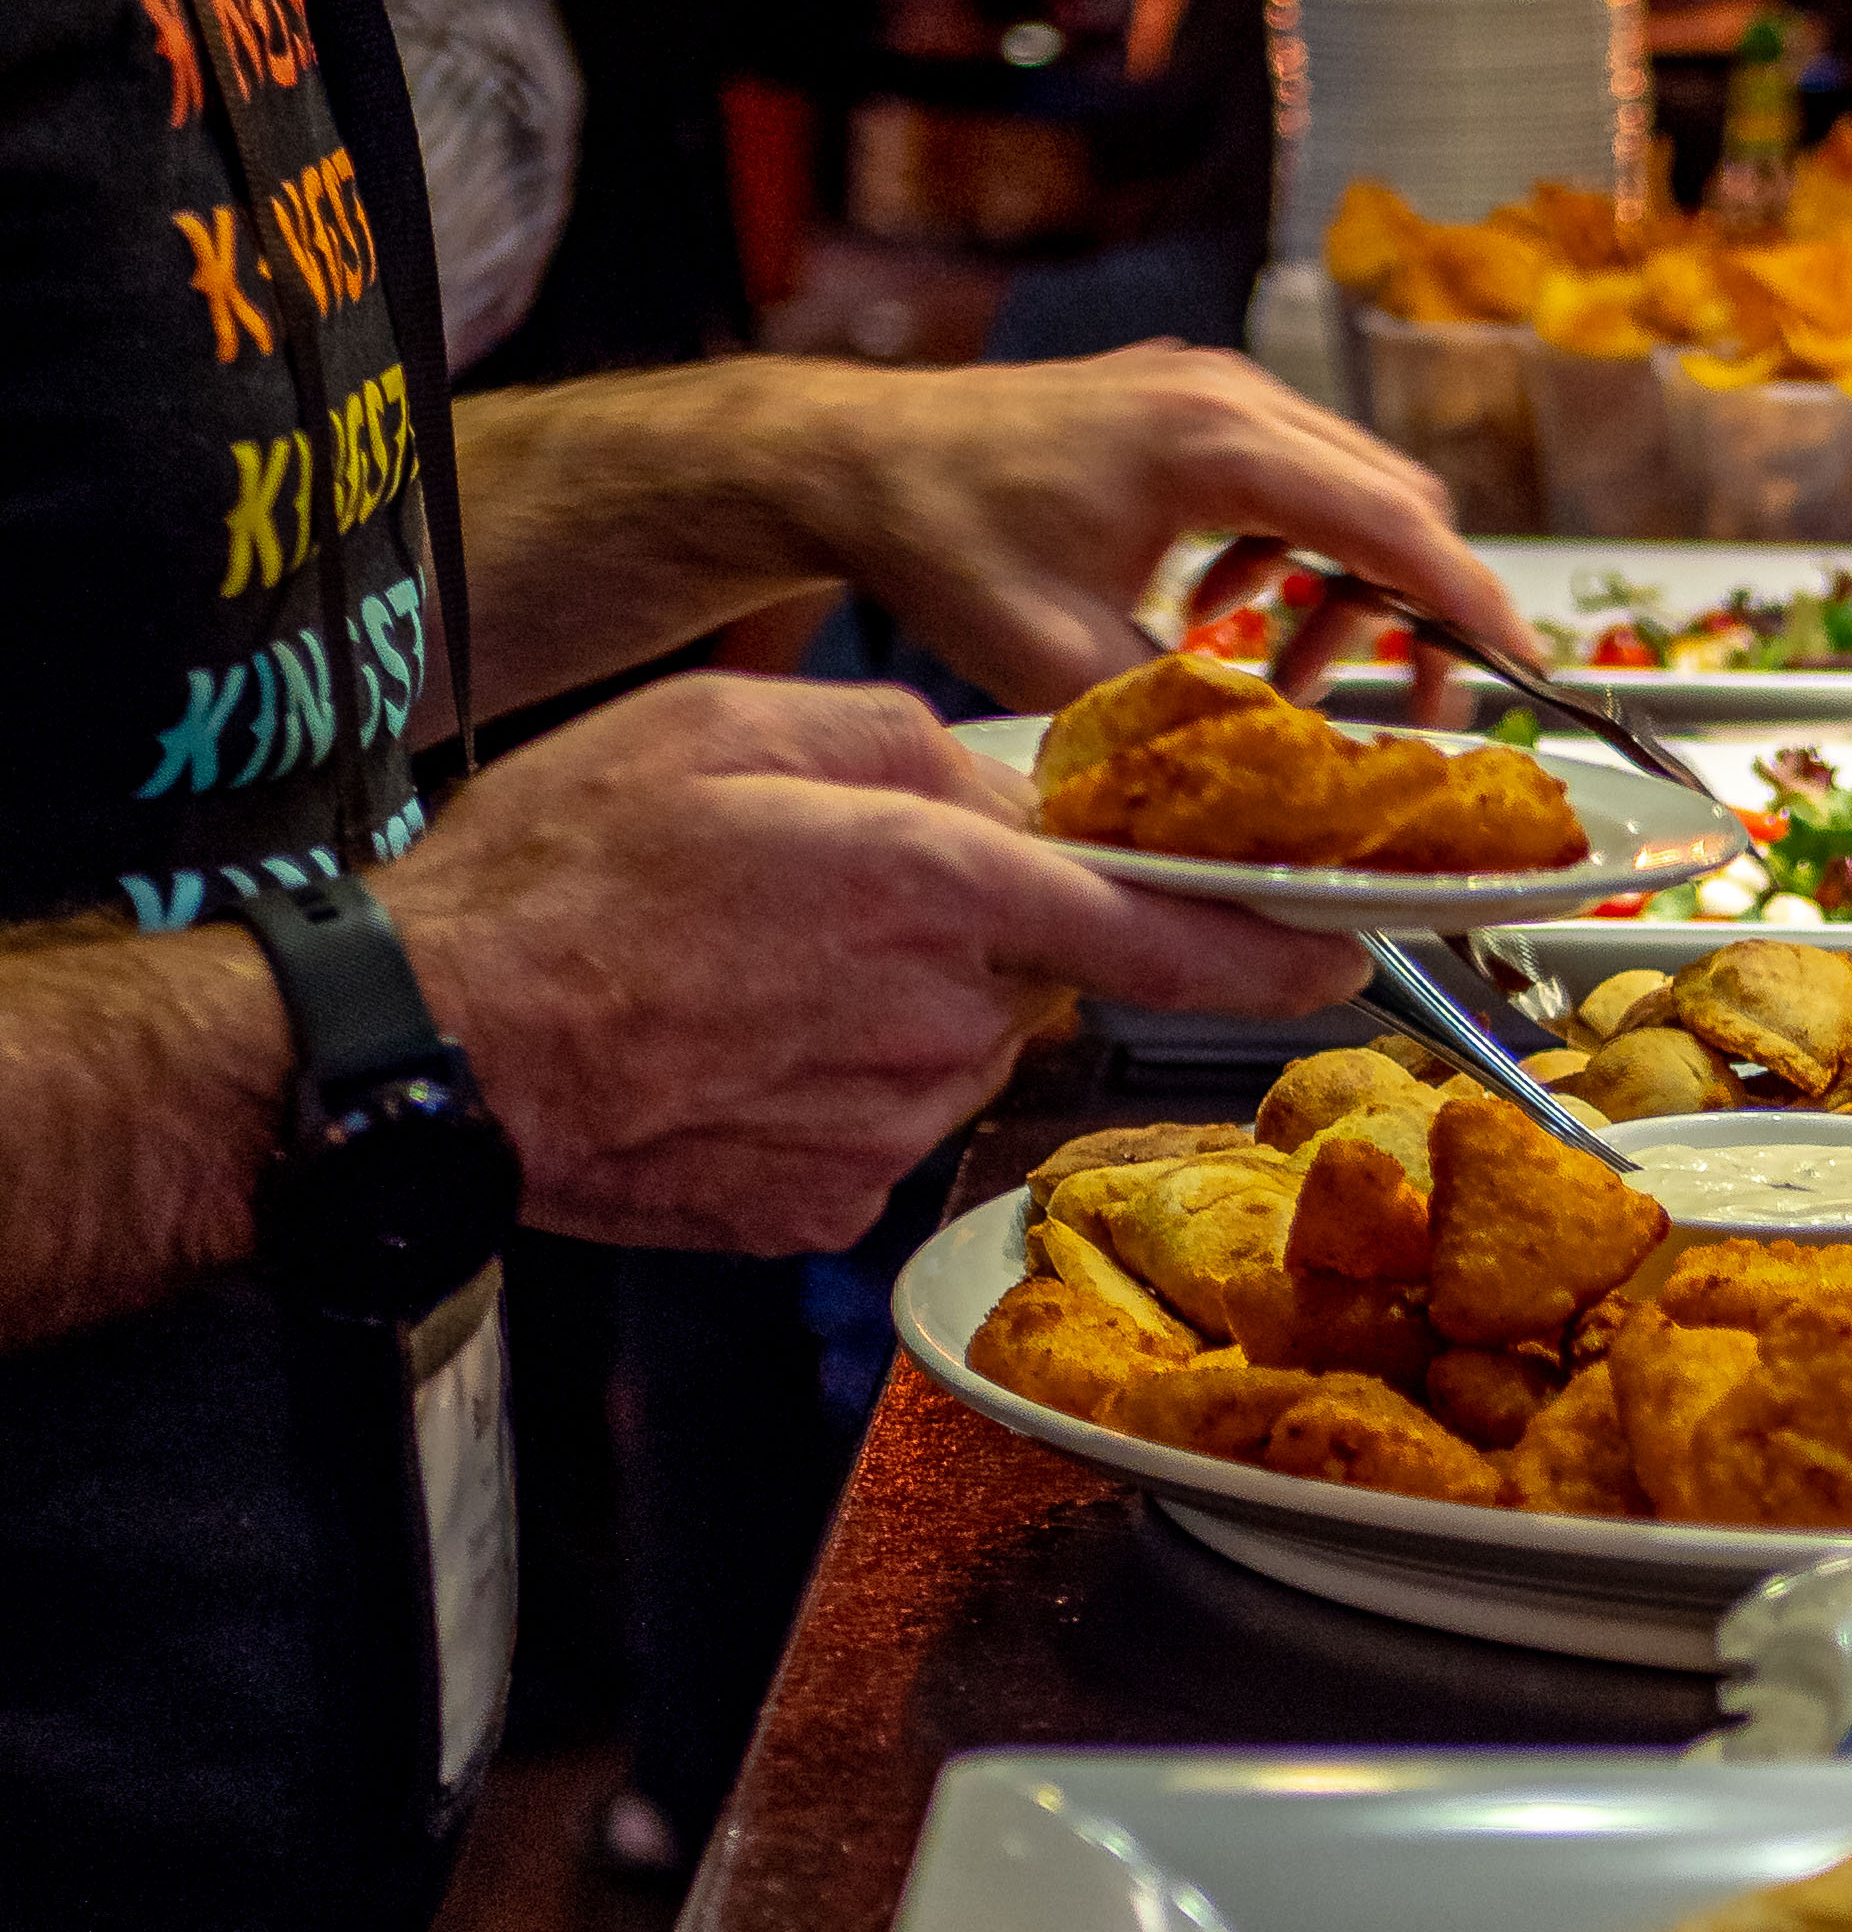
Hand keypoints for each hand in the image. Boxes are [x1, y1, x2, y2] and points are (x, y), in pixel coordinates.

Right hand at [390, 673, 1324, 1253]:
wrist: (432, 1047)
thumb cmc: (556, 878)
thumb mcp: (732, 729)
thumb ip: (901, 747)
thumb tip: (994, 790)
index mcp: (933, 889)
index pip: (1163, 926)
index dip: (1268, 939)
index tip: (1338, 945)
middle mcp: (935, 1018)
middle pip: (1035, 975)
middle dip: (974, 937)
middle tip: (836, 905)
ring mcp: (886, 1126)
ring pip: (954, 1049)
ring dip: (894, 1009)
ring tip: (751, 976)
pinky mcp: (829, 1203)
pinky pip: (876, 1125)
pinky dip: (828, 1085)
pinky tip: (728, 1051)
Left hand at [806, 343, 1536, 710]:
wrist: (854, 459)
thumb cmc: (941, 538)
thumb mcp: (1067, 667)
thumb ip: (1189, 726)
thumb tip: (1276, 794)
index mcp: (1214, 447)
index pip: (1393, 527)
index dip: (1471, 607)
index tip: (1523, 669)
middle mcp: (1227, 399)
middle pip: (1394, 503)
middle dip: (1418, 609)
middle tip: (1408, 702)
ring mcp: (1211, 390)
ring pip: (1351, 490)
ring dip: (1347, 586)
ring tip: (1290, 668)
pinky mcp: (1190, 404)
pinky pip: (1293, 480)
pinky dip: (1293, 554)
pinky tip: (1224, 615)